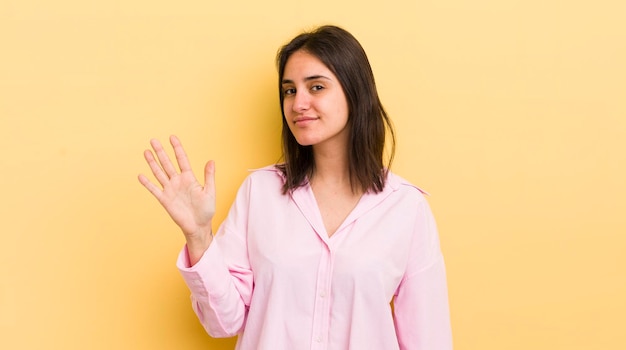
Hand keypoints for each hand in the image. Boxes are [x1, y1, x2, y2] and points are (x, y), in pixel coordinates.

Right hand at [138, 136, 215, 256]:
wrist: (198, 226)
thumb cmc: (206, 210)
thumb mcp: (210, 192)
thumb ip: (209, 176)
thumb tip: (211, 161)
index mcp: (190, 178)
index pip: (182, 160)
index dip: (177, 149)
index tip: (172, 137)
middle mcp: (178, 181)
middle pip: (167, 163)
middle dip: (161, 152)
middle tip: (153, 140)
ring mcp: (170, 190)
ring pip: (159, 173)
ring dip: (152, 163)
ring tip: (146, 152)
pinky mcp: (165, 200)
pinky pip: (154, 190)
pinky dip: (147, 183)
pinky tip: (141, 175)